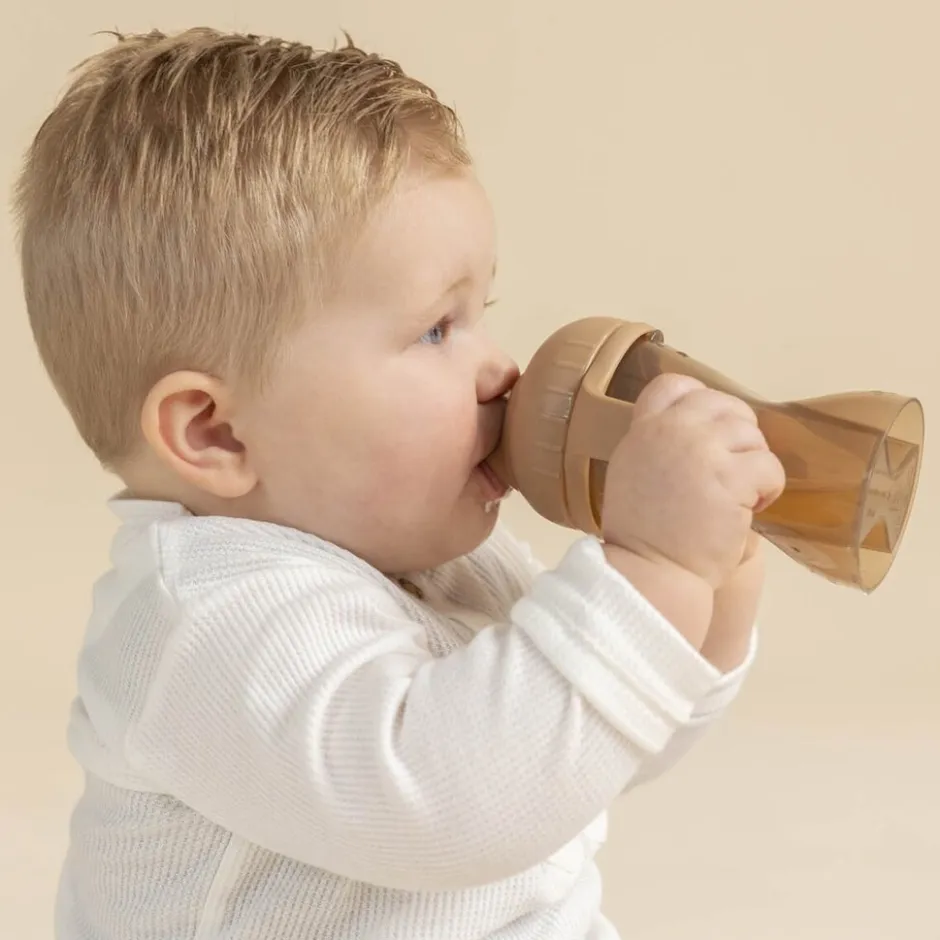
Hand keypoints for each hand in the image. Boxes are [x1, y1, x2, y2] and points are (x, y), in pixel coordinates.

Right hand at [602, 374, 784, 588]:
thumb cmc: (642, 535)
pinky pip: (770, 466)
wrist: (651, 570)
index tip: (710, 434)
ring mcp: (701, 450)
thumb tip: (698, 433)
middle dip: (739, 434)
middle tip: (736, 470)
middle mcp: (670, 431)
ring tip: (740, 496)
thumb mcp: (632, 473)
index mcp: (643, 429)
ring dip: (754, 465)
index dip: (701, 401)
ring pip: (752, 435)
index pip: (674, 385)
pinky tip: (751, 510)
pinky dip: (769, 490)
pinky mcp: (731, 477)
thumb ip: (657, 444)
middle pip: (724, 404)